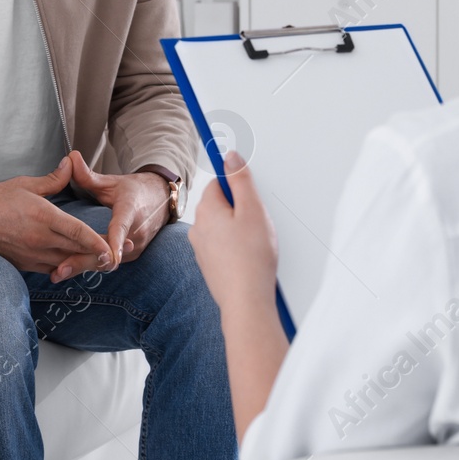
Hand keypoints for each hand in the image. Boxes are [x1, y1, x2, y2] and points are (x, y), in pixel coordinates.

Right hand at [0, 155, 111, 279]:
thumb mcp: (26, 184)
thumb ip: (54, 179)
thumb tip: (71, 163)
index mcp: (43, 217)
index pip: (77, 232)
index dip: (97, 242)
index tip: (112, 249)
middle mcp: (40, 239)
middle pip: (77, 252)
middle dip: (98, 255)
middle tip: (117, 255)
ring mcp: (32, 255)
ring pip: (67, 264)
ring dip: (84, 263)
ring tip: (101, 260)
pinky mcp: (25, 264)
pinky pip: (52, 269)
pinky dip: (66, 267)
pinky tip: (75, 263)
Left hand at [54, 151, 170, 279]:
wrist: (160, 199)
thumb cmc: (133, 190)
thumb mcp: (111, 181)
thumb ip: (88, 174)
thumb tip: (70, 156)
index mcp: (131, 211)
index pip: (121, 228)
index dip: (114, 243)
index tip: (107, 256)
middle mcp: (136, 233)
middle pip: (110, 253)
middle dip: (84, 262)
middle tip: (59, 270)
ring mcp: (136, 246)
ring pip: (108, 262)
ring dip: (85, 267)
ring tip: (58, 273)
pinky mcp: (132, 255)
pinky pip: (110, 263)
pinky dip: (91, 266)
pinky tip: (69, 270)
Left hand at [189, 151, 287, 442]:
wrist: (246, 303)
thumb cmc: (251, 259)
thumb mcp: (253, 210)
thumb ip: (241, 180)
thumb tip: (230, 156)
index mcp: (207, 209)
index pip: (219, 183)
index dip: (238, 185)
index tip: (249, 189)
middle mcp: (199, 228)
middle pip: (221, 204)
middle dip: (241, 209)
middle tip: (260, 223)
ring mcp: (202, 249)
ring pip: (223, 227)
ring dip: (240, 230)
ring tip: (258, 244)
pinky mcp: (210, 266)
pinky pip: (224, 247)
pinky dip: (237, 249)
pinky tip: (252, 259)